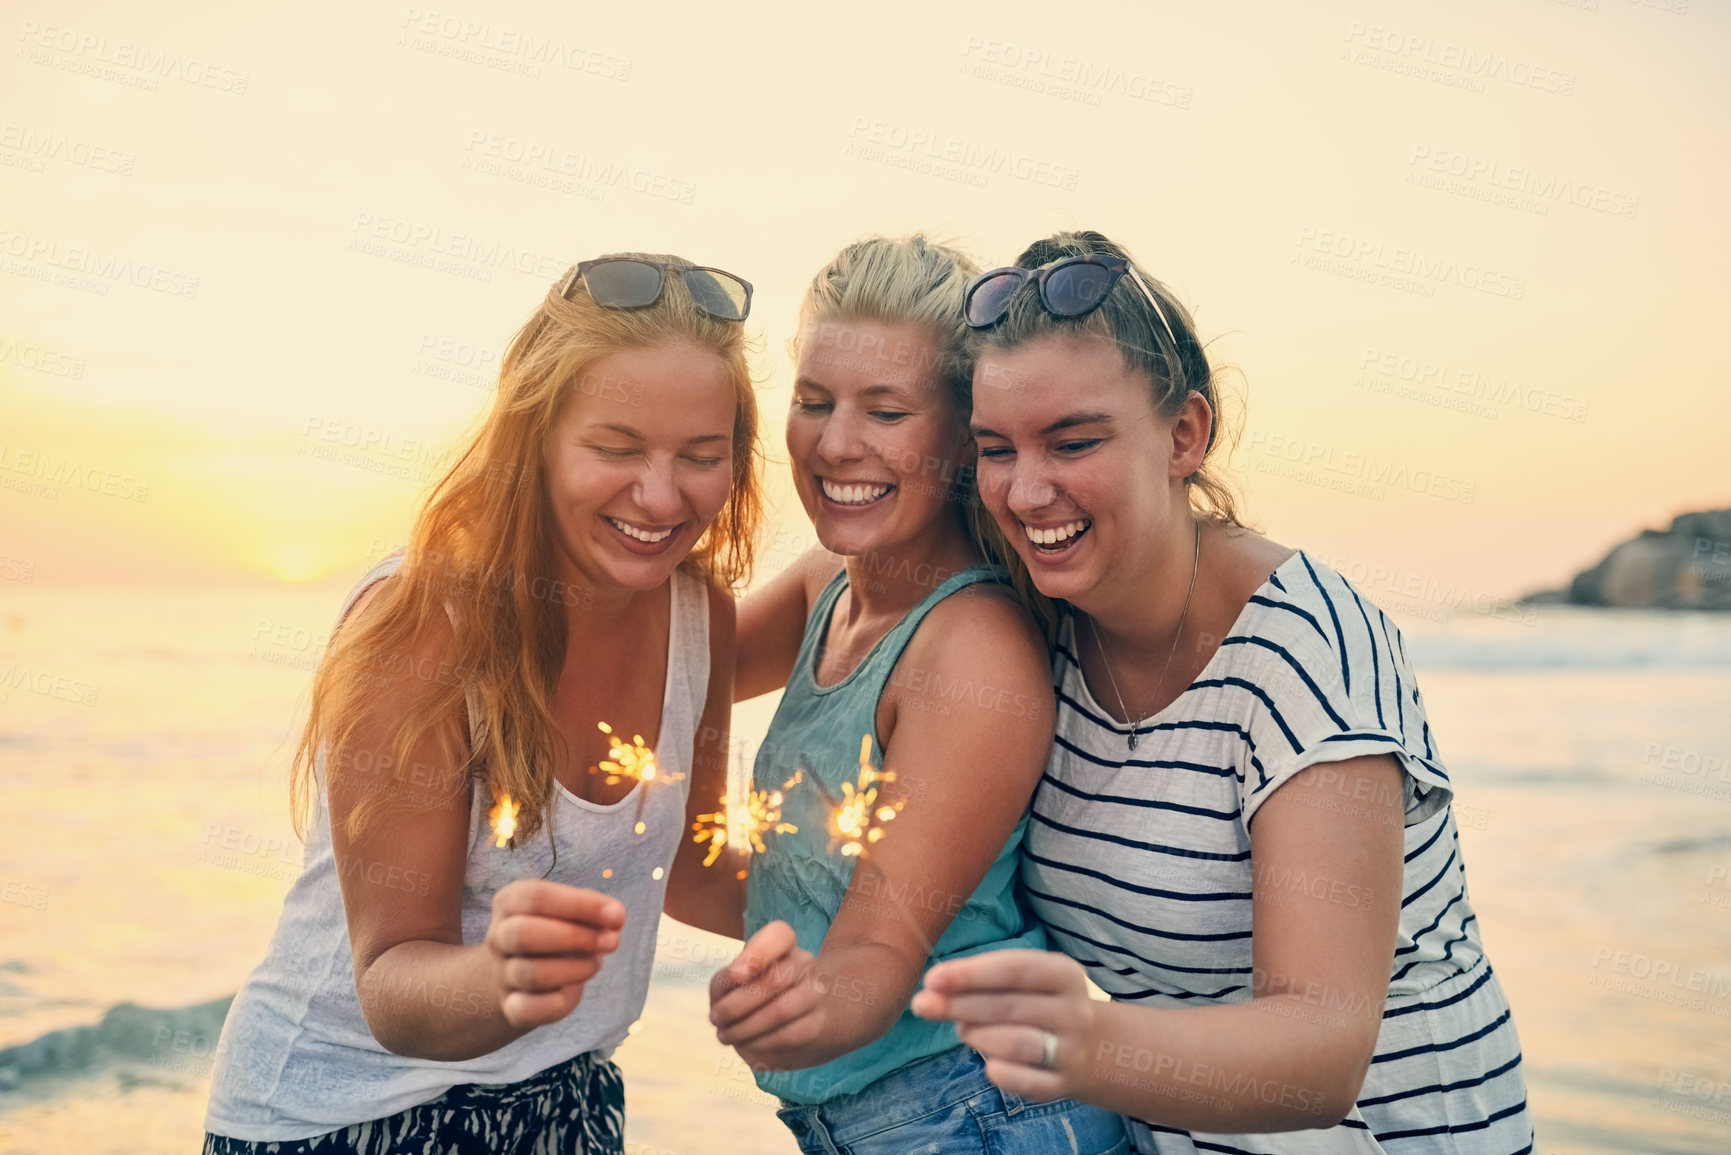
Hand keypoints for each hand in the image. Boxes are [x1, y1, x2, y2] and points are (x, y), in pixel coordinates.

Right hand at [485, 880, 624, 1028]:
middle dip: (575, 937)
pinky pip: (527, 1009)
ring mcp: (501, 974)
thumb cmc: (556, 932)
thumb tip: (615, 916)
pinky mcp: (510, 1006)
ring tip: (596, 963)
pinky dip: (556, 1003)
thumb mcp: (572, 912)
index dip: (581, 905)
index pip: (536, 896)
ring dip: (575, 969)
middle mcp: (498, 936)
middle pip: (524, 933)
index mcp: (509, 902)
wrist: (525, 973)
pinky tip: (571, 992)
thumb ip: (594, 910)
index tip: (616, 916)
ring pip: (532, 973)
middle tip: (611, 942)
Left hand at [708, 920, 822, 1069]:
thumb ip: (725, 980)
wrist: (791, 1018)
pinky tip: (746, 1046)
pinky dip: (760, 1044)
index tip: (734, 974)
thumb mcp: (731, 981)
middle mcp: (805, 963)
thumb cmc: (749, 993)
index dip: (757, 953)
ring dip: (745, 1029)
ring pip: (781, 1011)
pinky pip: (787, 1037)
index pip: (780, 935)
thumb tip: (735, 984)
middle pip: (773, 980)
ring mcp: (815, 993)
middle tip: (715, 1019)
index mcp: (784, 944)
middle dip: (736, 1005)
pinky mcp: (817, 1024)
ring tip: (725, 1036)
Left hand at [912, 949, 1097, 1100]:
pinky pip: (1028, 1083)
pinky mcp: (1062, 1085)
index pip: (1014, 969)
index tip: (931, 979)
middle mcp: (1074, 1011)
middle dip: (959, 1005)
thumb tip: (933, 989)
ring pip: (1019, 1044)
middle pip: (1010, 1007)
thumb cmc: (1040, 1003)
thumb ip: (984, 981)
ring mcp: (1071, 1050)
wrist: (1096, 1048)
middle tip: (922, 1005)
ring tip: (962, 1031)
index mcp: (1064, 974)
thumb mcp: (1027, 981)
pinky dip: (1002, 1074)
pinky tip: (987, 1065)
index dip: (970, 974)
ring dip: (980, 1036)